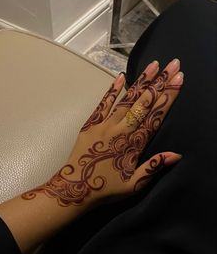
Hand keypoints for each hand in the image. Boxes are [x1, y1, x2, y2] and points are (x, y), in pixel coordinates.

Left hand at [23, 59, 182, 209]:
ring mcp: (105, 125)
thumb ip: (154, 167)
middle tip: (173, 64)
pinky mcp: (91, 124)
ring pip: (127, 99)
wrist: (75, 189)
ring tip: (154, 65)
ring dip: (142, 81)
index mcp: (134, 144)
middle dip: (161, 82)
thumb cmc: (106, 189)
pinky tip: (122, 77)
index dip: (168, 97)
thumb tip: (176, 155)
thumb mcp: (134, 185)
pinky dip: (112, 90)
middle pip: (144, 103)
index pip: (155, 116)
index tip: (179, 80)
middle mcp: (121, 130)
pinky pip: (103, 104)